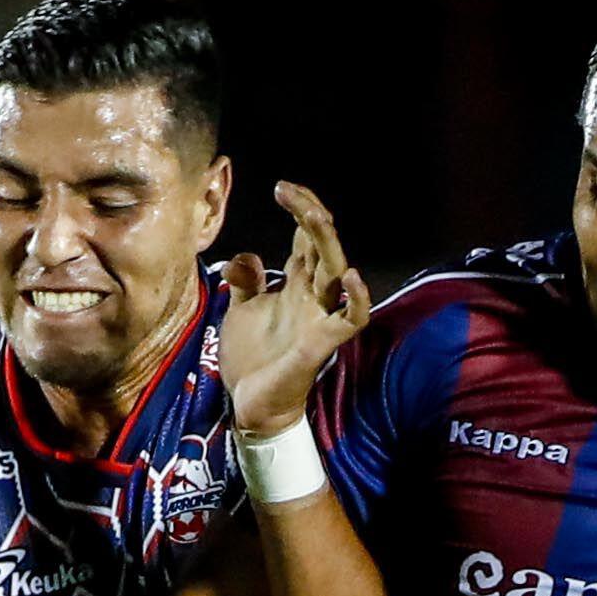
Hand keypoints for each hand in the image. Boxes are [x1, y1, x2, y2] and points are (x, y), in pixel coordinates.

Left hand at [218, 182, 372, 441]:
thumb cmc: (252, 360)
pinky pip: (351, 318)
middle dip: (310, 214)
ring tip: (314, 215)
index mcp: (296, 285)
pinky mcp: (322, 343)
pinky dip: (355, 298)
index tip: (282, 188)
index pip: (306, 238)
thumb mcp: (241, 312)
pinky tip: (349, 276)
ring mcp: (319, 317)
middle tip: (288, 191)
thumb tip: (244, 256)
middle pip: (322, 245)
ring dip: (327, 241)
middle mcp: (313, 295)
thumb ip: (246, 283)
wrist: (251, 407)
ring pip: (337, 270)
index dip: (300, 210)